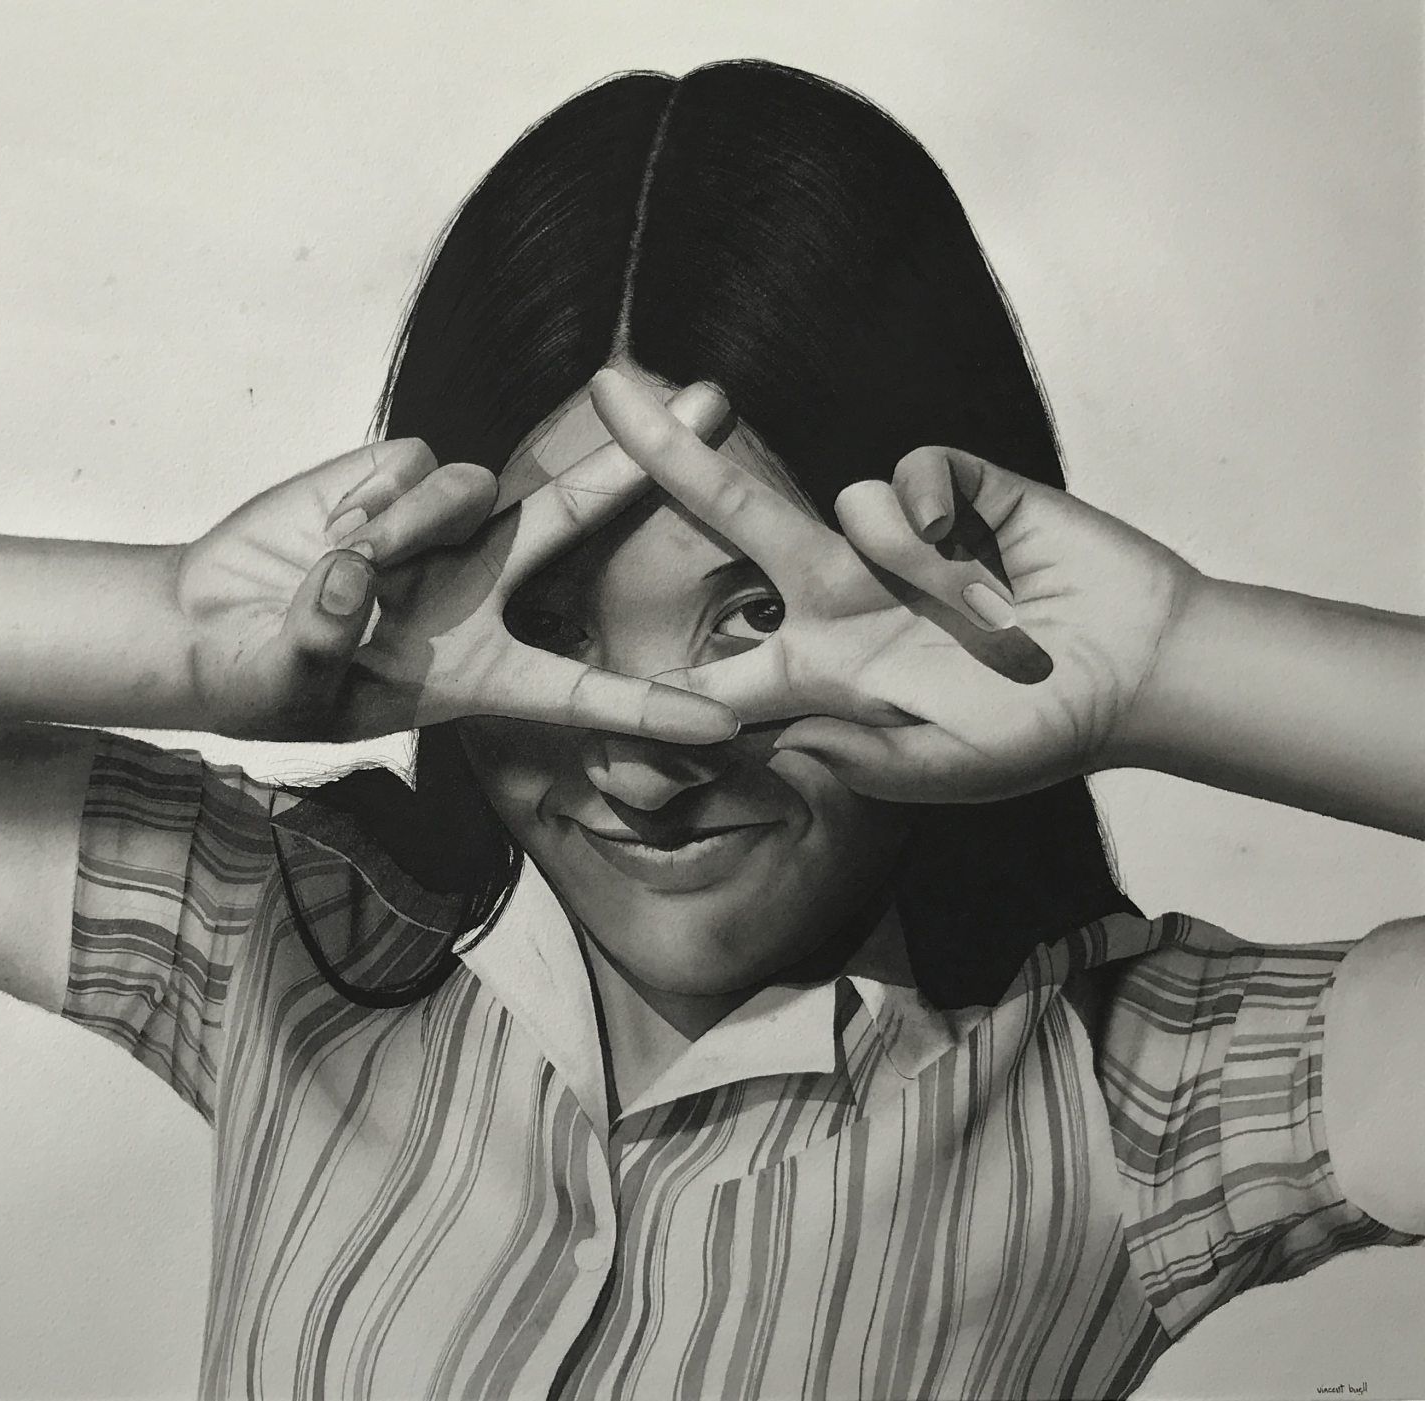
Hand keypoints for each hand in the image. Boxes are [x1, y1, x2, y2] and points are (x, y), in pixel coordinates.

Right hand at [172, 384, 740, 743]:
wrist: (207, 623)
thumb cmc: (257, 682)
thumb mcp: (288, 689)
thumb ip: (321, 642)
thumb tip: (351, 572)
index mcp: (475, 674)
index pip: (576, 692)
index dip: (648, 708)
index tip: (727, 724)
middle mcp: (476, 594)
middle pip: (577, 523)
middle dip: (650, 465)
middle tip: (716, 403)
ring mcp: (439, 532)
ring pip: (475, 491)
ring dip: (412, 524)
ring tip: (346, 562)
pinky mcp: (393, 480)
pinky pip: (413, 466)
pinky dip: (373, 499)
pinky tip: (329, 529)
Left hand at [588, 369, 1194, 801]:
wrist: (1140, 671)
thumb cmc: (1036, 735)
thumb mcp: (937, 772)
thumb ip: (853, 758)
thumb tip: (767, 732)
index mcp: (821, 673)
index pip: (718, 673)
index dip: (652, 678)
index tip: (570, 660)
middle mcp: (840, 597)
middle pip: (734, 517)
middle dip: (668, 455)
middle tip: (604, 392)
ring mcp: (894, 541)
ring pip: (838, 499)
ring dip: (909, 564)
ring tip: (986, 625)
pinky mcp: (954, 492)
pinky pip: (909, 476)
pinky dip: (937, 519)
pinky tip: (982, 557)